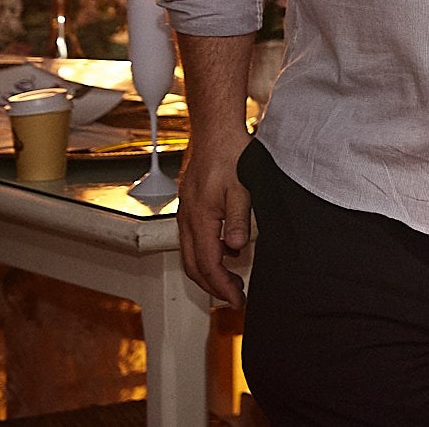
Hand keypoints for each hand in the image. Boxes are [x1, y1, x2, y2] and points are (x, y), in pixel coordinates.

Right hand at [176, 138, 250, 306]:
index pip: (208, 264)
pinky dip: (206, 254)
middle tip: (234, 298)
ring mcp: (186, 213)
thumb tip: (233, 248)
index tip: (237, 299)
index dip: (222, 286)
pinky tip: (225, 251)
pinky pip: (192, 239)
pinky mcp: (190, 206)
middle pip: (193, 265)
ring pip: (190, 254)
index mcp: (200, 218)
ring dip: (208, 272)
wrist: (215, 130)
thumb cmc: (230, 153)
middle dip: (212, 287)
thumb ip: (237, 218)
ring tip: (231, 281)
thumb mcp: (242, 187)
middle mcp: (188, 219)